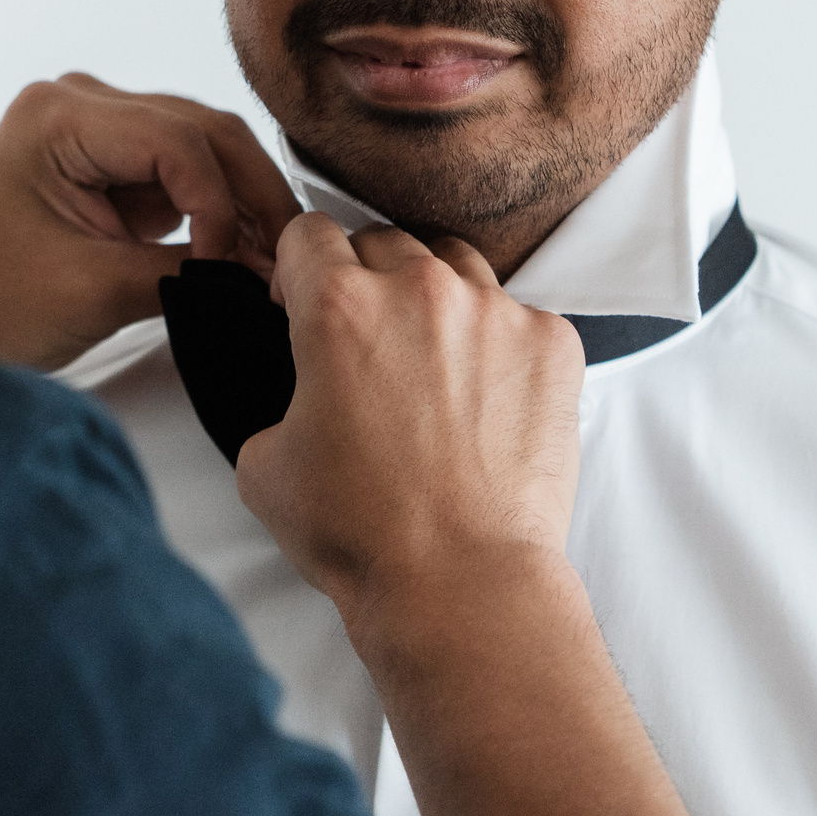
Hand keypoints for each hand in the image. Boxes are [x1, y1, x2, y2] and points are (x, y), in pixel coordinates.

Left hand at [0, 74, 302, 369]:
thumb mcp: (90, 290)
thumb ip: (183, 275)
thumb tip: (259, 275)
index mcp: (59, 116)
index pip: (178, 141)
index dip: (221, 205)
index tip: (231, 266)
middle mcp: (81, 104)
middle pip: (202, 131)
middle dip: (252, 194)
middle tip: (288, 256)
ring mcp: (97, 129)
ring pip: (203, 148)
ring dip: (242, 201)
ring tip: (273, 260)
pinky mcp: (111, 163)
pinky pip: (184, 173)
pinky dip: (217, 211)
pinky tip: (242, 253)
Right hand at [236, 218, 758, 815]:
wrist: (461, 585)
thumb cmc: (361, 533)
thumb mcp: (263, 462)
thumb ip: (275, 395)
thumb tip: (297, 386)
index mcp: (338, 306)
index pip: (308, 231)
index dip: (297, 267)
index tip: (301, 299)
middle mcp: (419, 290)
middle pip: (382, 241)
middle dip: (364, 280)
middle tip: (364, 342)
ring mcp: (496, 312)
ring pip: (454, 263)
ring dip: (432, 296)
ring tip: (428, 360)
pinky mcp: (552, 344)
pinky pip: (517, 313)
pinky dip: (496, 341)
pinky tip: (483, 396)